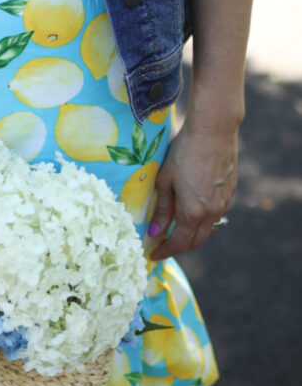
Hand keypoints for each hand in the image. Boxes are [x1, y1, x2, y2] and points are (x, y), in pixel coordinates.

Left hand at [147, 118, 237, 259]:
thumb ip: (162, 209)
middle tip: (163, 245)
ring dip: (192, 234)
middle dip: (179, 247)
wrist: (213, 131)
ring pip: (208, 229)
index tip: (154, 254)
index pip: (179, 243)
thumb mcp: (165, 181)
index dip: (166, 251)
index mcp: (193, 212)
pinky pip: (216, 215)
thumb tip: (155, 232)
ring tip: (176, 230)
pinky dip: (203, 221)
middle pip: (196, 241)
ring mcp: (224, 203)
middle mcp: (212, 212)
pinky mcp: (230, 192)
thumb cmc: (184, 153)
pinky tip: (192, 212)